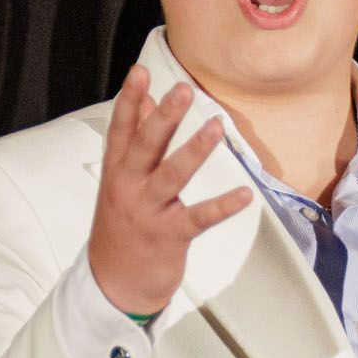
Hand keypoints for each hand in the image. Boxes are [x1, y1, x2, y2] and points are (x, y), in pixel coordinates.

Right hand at [85, 67, 250, 319]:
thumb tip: (146, 100)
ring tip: (216, 126)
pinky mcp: (169, 236)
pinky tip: (245, 194)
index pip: (121, 130)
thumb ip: (134, 141)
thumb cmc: (121, 226)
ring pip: (172, 176)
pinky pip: (199, 218)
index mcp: (117, 172)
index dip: (130, 101)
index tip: (140, 72)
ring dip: (195, 150)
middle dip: (164, 117)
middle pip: (146, 147)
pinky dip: (222, 206)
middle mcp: (128, 188)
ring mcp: (148, 212)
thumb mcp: (120, 182)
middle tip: (182, 89)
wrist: (113, 285)